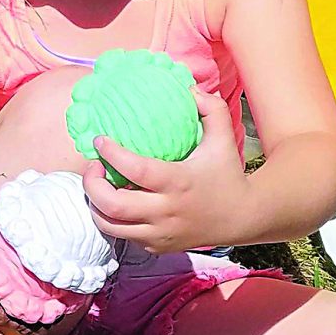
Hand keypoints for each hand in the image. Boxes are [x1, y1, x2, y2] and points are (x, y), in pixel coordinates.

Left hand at [83, 91, 249, 252]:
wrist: (244, 218)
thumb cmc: (228, 174)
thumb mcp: (223, 137)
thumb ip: (209, 107)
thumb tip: (187, 88)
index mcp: (178, 182)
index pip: (135, 170)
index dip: (111, 154)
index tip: (99, 139)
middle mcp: (166, 212)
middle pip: (111, 204)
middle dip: (91, 184)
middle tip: (93, 165)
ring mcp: (160, 233)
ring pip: (110, 226)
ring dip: (95, 204)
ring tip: (98, 184)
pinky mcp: (157, 247)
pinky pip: (122, 236)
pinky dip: (112, 219)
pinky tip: (115, 201)